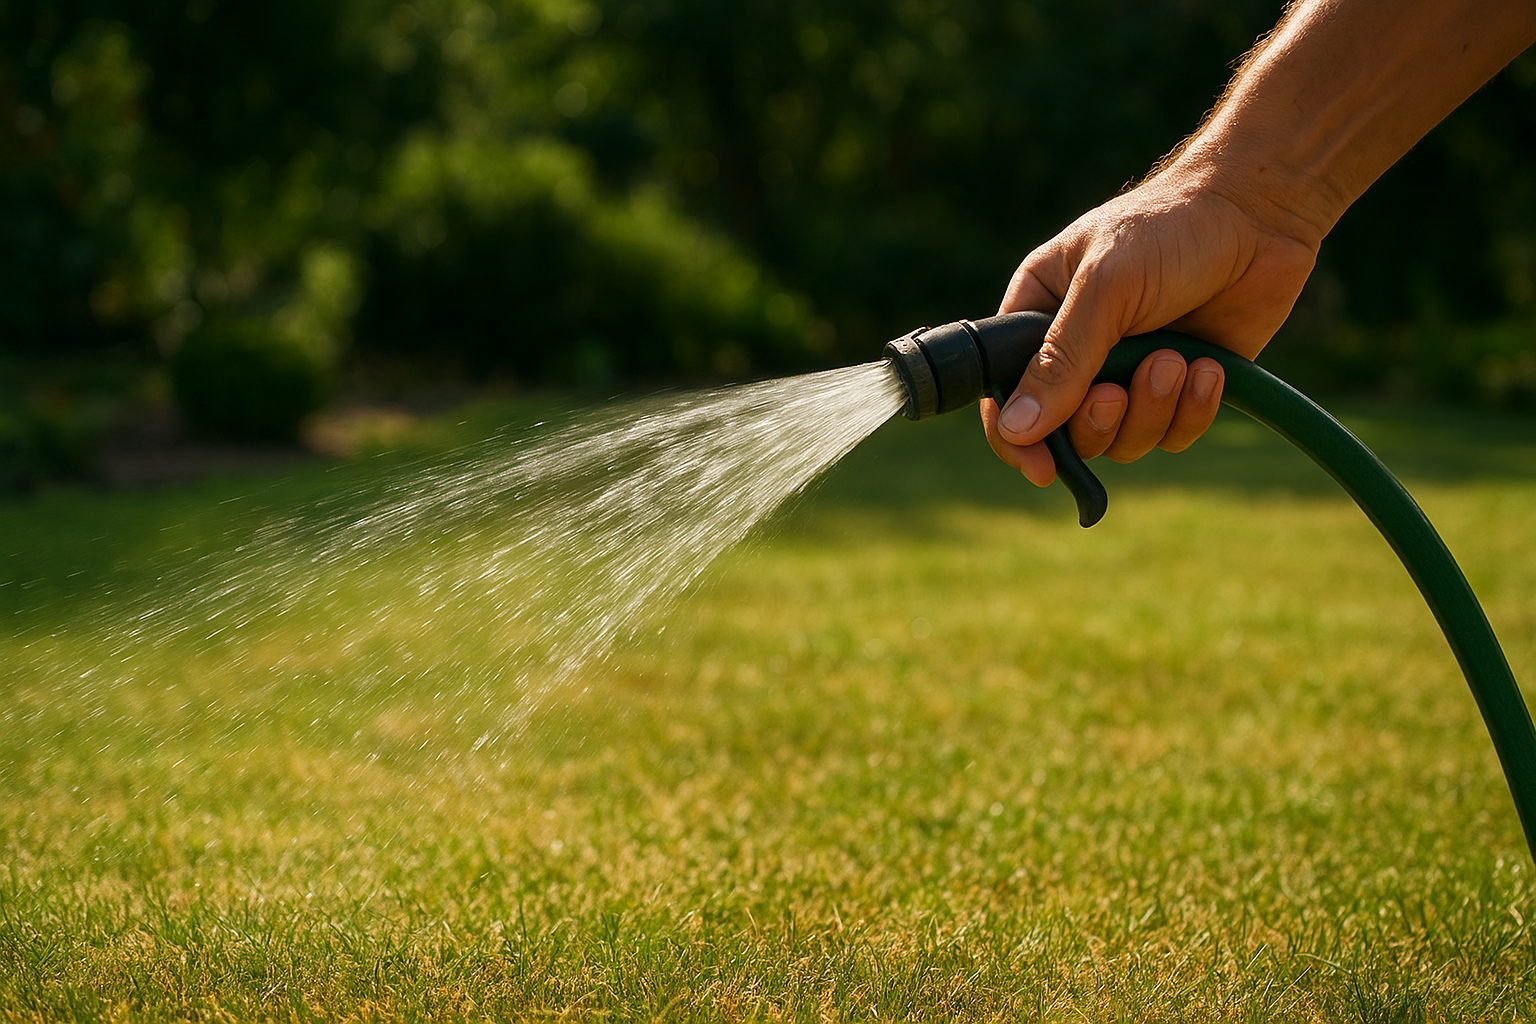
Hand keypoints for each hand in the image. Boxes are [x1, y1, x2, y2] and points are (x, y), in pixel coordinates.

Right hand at [981, 167, 1319, 484]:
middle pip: (1065, 431)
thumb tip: (1017, 429)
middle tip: (1118, 392)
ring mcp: (1130, 372)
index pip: (1005, 393)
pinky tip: (1209, 367)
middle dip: (1097, 421)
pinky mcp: (1182, 388)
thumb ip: (1060, 360)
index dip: (1016, 438)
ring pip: (1123, 440)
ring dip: (1151, 409)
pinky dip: (1192, 410)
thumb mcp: (1104, 288)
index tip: (1041, 469)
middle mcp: (1078, 351)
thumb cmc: (1169, 230)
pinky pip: (1173, 435)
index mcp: (1039, 315)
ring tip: (1176, 360)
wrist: (1259, 216)